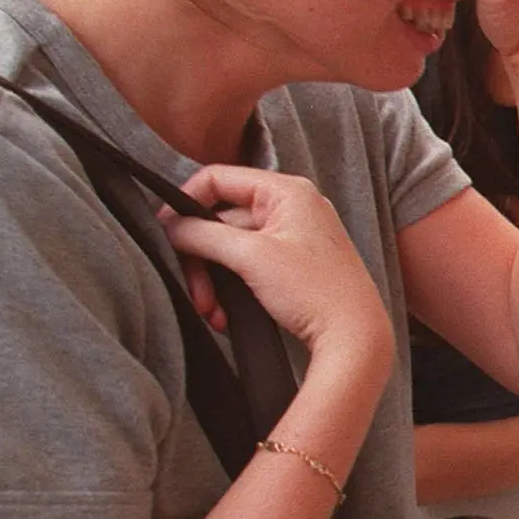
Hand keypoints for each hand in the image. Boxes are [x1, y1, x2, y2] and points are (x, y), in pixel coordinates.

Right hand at [160, 166, 390, 373]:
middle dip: (200, 260)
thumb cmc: (314, 291)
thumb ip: (204, 234)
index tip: (163, 232)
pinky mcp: (292, 266)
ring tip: (210, 311)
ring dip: (213, 281)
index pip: (218, 178)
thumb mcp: (251, 256)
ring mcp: (293, 236)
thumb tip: (170, 225)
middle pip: (220, 219)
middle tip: (193, 293)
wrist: (355, 339)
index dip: (184, 202)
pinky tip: (225, 315)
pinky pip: (247, 267)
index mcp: (287, 190)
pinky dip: (231, 289)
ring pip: (231, 249)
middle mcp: (293, 206)